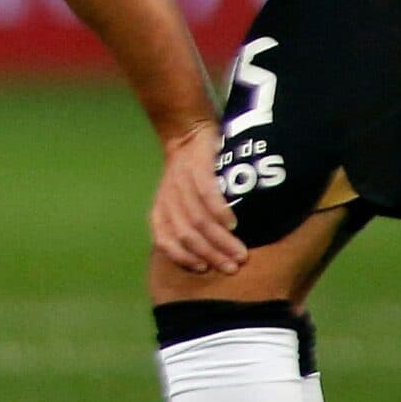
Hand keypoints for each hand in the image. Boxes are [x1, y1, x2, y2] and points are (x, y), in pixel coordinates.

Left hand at [151, 121, 245, 274]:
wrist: (187, 132)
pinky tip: (233, 224)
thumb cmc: (188, 175)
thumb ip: (185, 223)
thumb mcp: (178, 200)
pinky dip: (220, 211)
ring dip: (221, 240)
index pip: (165, 241)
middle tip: (233, 267)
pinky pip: (206, 194)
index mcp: (160, 210)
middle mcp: (168, 199)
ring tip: (240, 253)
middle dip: (211, 254)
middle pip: (187, 234)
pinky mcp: (197, 167)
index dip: (183, 258)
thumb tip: (207, 255)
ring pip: (198, 219)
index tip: (205, 269)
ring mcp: (181, 183)